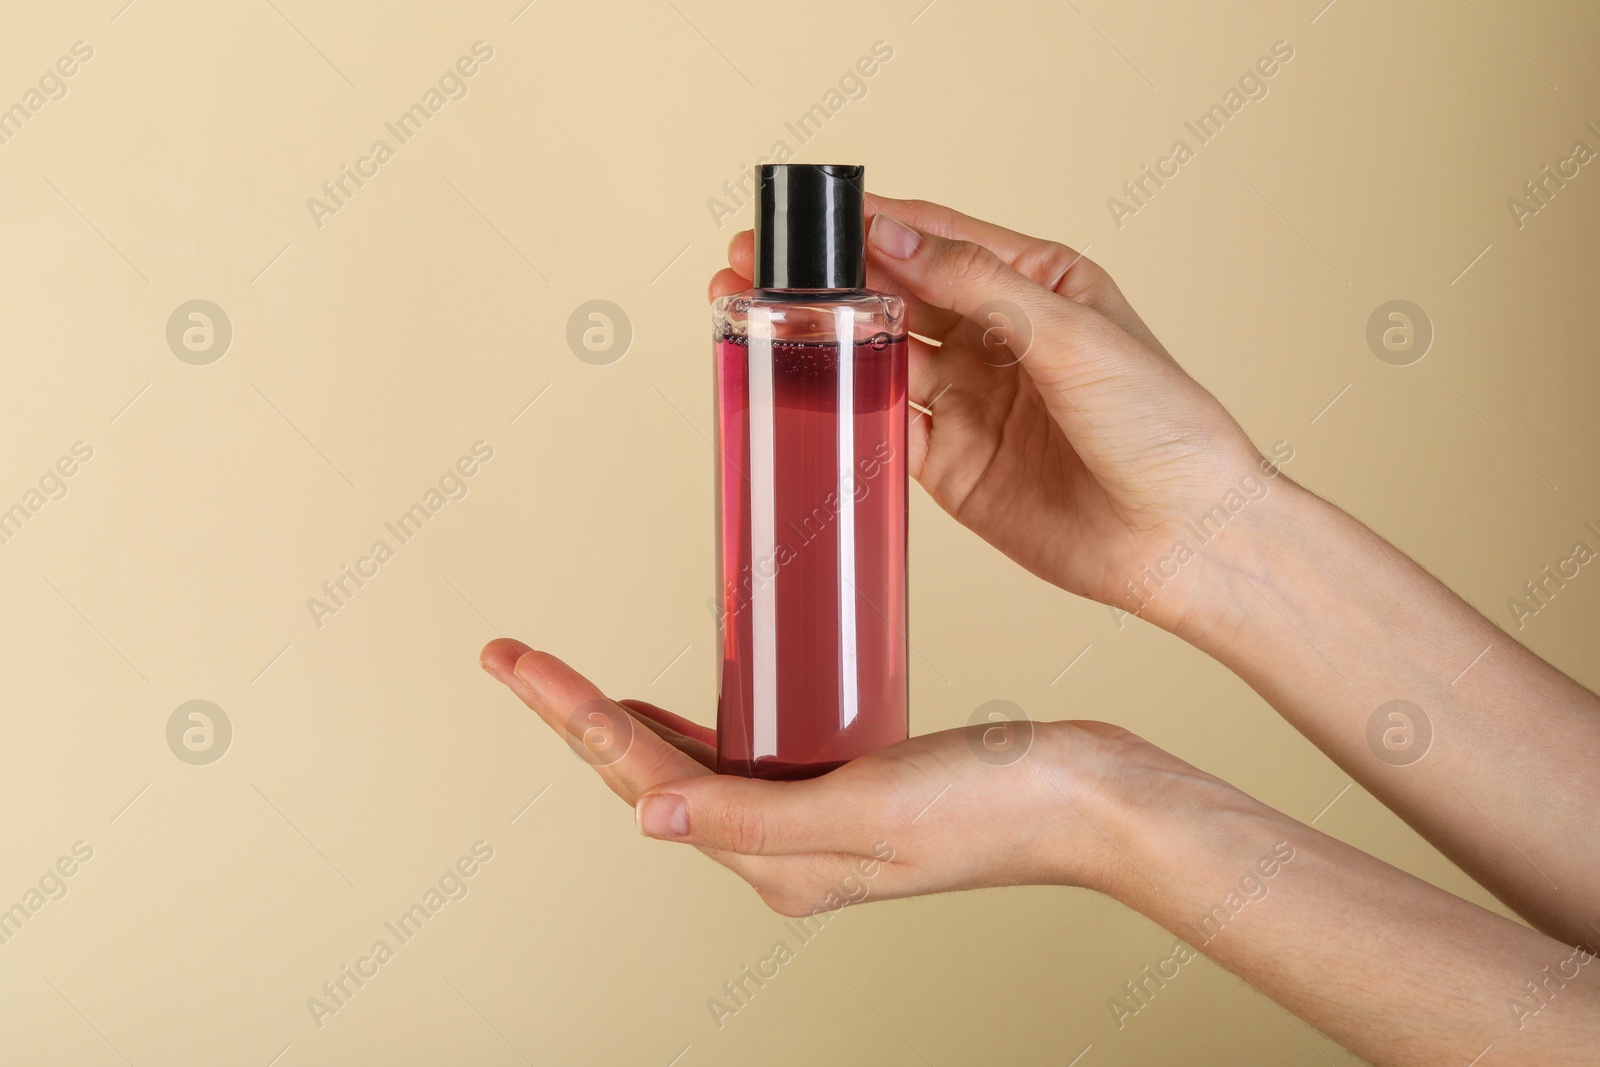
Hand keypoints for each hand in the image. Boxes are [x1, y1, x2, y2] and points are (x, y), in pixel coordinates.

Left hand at [479, 639, 1183, 914]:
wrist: (1090, 799)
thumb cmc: (992, 806)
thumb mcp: (861, 809)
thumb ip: (747, 815)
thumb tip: (645, 814)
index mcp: (776, 862)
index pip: (643, 778)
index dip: (572, 714)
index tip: (516, 659)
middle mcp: (782, 849)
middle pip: (649, 771)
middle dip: (576, 713)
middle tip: (513, 656)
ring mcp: (812, 818)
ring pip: (690, 764)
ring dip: (624, 720)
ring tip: (565, 679)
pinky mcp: (845, 784)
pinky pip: (746, 755)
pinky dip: (699, 724)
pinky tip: (684, 704)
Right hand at [711, 194, 1280, 633]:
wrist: (1183, 539)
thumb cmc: (1160, 425)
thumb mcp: (1071, 335)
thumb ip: (977, 285)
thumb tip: (896, 235)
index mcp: (1034, 285)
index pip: (935, 239)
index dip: (868, 227)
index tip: (805, 221)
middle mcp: (996, 339)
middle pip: (894, 295)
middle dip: (826, 280)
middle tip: (754, 267)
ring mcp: (970, 403)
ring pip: (878, 359)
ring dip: (821, 341)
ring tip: (757, 320)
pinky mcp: (953, 466)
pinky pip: (883, 430)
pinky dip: (842, 414)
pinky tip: (799, 395)